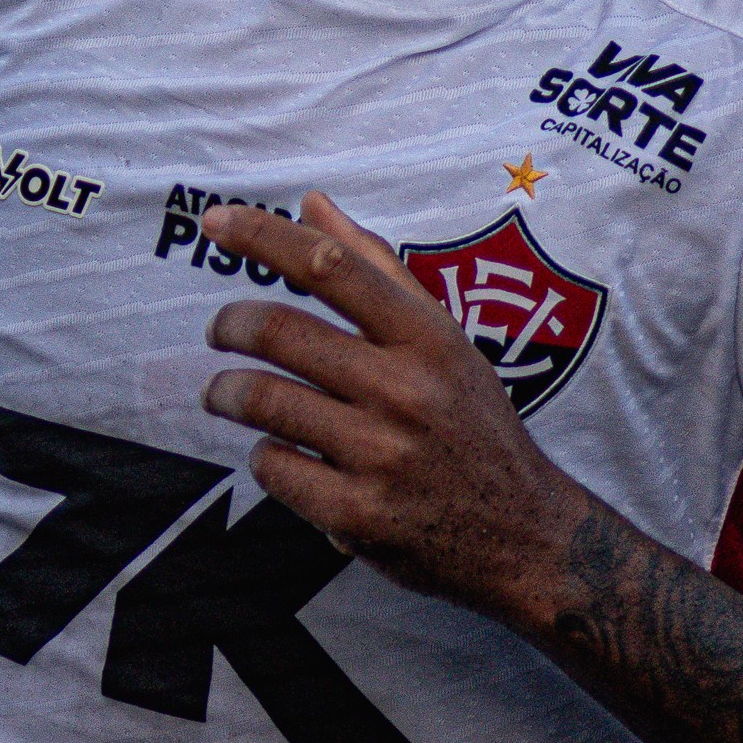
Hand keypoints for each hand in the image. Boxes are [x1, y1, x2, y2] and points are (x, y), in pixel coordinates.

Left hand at [196, 191, 587, 625]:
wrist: (526, 537)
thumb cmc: (475, 428)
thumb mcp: (446, 343)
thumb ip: (379, 271)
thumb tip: (313, 204)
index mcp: (429, 339)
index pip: (334, 269)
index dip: (265, 239)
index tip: (216, 221)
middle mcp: (406, 391)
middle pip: (279, 332)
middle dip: (228, 325)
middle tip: (220, 332)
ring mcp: (381, 455)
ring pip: (262, 400)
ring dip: (225, 392)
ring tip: (223, 394)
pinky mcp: (357, 515)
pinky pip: (273, 468)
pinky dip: (263, 457)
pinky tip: (281, 457)